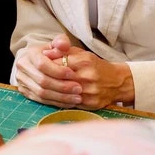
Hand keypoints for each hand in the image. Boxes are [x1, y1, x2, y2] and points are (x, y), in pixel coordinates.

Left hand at [14, 35, 132, 109]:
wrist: (117, 82)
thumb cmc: (95, 66)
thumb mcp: (81, 54)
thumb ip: (63, 51)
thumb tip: (45, 53)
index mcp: (85, 61)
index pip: (58, 64)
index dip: (47, 66)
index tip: (39, 66)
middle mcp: (88, 76)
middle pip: (59, 79)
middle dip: (47, 79)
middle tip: (37, 78)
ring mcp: (90, 91)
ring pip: (63, 93)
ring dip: (52, 91)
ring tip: (43, 88)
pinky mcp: (91, 103)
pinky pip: (70, 103)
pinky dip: (61, 100)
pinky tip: (54, 97)